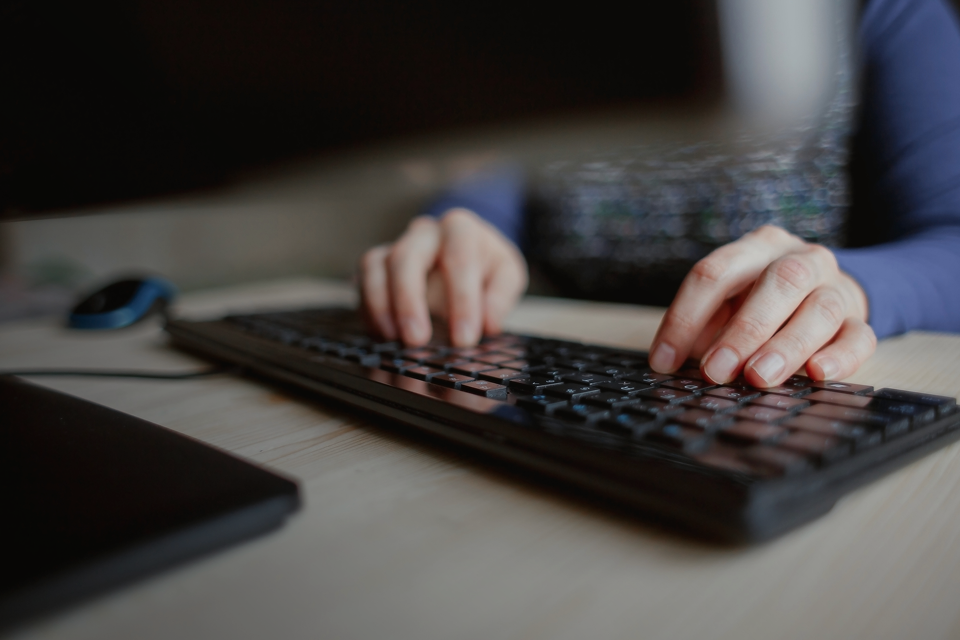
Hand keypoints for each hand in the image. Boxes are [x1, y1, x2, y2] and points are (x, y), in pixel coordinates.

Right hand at [358, 208, 527, 346]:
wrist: (466, 252)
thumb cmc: (485, 265)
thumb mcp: (506, 275)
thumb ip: (501, 297)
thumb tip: (487, 324)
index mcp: (460, 229)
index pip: (459, 259)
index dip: (461, 301)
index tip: (465, 339)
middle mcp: (424, 232)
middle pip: (406, 257)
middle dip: (408, 301)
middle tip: (417, 340)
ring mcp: (396, 245)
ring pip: (375, 265)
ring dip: (381, 305)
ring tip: (394, 339)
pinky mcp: (378, 264)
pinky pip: (363, 279)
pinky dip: (368, 308)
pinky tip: (382, 333)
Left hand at [648, 225, 874, 385]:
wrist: (831, 290)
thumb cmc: (762, 300)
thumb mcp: (729, 302)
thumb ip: (706, 327)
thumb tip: (673, 365)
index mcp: (758, 247)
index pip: (715, 272)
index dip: (685, 317)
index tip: (664, 361)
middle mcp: (802, 259)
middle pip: (778, 282)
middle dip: (743, 330)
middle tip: (715, 371)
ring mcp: (836, 287)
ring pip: (820, 309)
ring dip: (786, 346)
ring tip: (758, 377)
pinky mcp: (860, 320)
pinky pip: (859, 336)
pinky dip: (840, 357)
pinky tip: (817, 374)